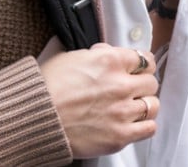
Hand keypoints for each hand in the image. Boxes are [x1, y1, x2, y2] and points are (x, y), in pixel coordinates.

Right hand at [40, 43, 159, 158]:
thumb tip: (106, 52)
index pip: (145, 59)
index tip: (137, 71)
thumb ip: (96, 54)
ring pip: (153, 105)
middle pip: (151, 82)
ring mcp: (122, 111)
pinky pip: (149, 128)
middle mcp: (120, 84)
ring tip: (133, 108)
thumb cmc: (46, 87)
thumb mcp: (70, 56)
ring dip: (144, 105)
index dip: (141, 65)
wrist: (35, 118)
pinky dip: (144, 125)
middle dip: (141, 85)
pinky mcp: (119, 135)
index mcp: (110, 60)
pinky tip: (134, 124)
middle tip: (131, 90)